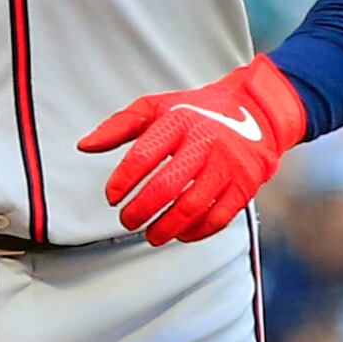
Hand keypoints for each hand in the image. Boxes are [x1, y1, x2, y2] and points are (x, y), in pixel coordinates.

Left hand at [76, 58, 311, 244]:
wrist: (256, 110)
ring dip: (166, 228)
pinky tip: (182, 234)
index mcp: (179, 121)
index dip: (122, 180)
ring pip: (192, 207)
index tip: (112, 196)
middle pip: (166, 187)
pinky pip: (219, 217)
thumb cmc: (199, 111)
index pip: (143, 155)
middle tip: (128, 220)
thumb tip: (86, 145)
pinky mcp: (245, 184)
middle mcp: (205, 142)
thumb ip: (119, 126)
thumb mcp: (157, 107)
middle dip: (140, 211)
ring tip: (151, 234)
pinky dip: (197, 232)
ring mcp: (227, 164)